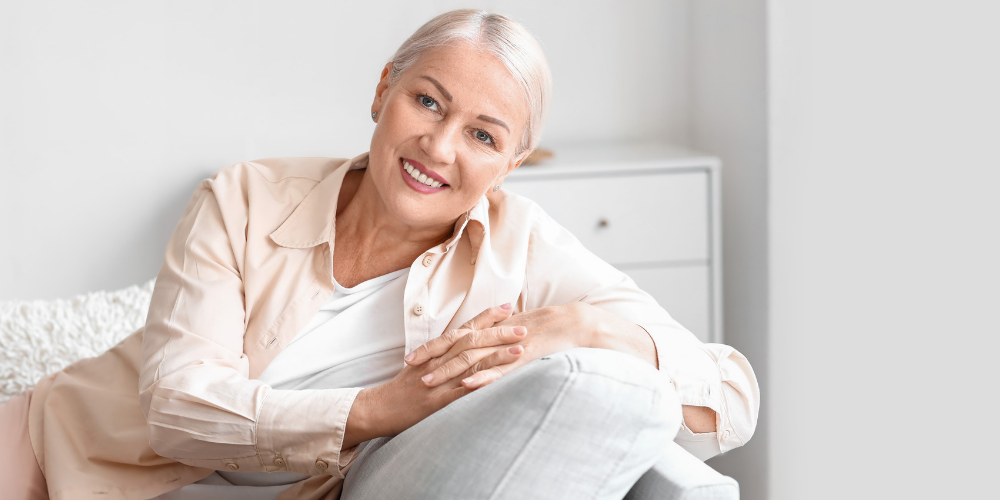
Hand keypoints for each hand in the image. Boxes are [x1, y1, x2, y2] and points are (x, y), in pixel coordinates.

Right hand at [344, 305, 525, 446]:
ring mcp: (438, 379)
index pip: (465, 328)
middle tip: (524, 327)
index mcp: (437, 351)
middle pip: (472, 341)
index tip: (508, 307)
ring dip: (497, 355)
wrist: (378, 407)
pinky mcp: (436, 401)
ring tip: (520, 350)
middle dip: (500, 333)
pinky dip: (478, 385)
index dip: (487, 317)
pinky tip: (497, 382)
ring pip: (470, 363)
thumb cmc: (402, 388)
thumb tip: (465, 346)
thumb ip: (443, 355)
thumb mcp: (423, 365)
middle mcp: (439, 360)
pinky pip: (460, 392)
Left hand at [408, 302, 602, 390]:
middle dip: (432, 357)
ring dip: (449, 370)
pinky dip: (483, 377)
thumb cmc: (545, 329)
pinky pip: (500, 369)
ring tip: (428, 382)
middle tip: (409, 368)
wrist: (573, 323)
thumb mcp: (514, 331)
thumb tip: (478, 347)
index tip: (411, 357)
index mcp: (491, 329)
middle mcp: (495, 335)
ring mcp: (507, 347)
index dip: (432, 347)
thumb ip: (494, 338)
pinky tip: (467, 386)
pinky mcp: (522, 358)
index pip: (454, 337)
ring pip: (473, 358)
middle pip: (456, 345)